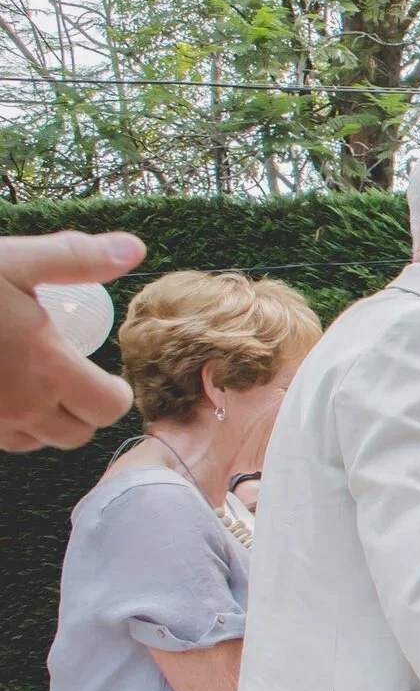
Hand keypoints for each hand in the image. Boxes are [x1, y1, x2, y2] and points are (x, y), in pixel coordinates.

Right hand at [0, 230, 143, 451]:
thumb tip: (135, 248)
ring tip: (38, 386)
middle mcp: (23, 407)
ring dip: (47, 422)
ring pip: (37, 442)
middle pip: (78, 433)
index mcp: (50, 370)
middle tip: (74, 379)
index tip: (105, 374)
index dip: (114, 393)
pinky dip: (10, 426)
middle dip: (85, 411)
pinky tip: (1, 392)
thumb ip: (75, 259)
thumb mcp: (15, 261)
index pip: (109, 407)